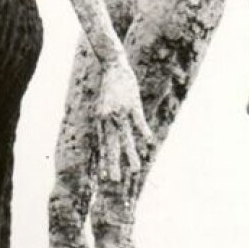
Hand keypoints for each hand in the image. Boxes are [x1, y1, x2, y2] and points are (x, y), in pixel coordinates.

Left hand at [95, 56, 151, 182]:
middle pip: (110, 145)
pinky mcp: (131, 105)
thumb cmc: (108, 88)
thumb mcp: (101, 106)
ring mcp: (119, 113)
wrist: (112, 66)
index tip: (105, 177)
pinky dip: (144, 132)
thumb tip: (104, 134)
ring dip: (130, 154)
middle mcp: (107, 119)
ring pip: (125, 138)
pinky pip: (139, 122)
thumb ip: (104, 121)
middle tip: (114, 181)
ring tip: (135, 169)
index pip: (101, 145)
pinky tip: (149, 143)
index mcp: (99, 121)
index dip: (104, 161)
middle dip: (113, 163)